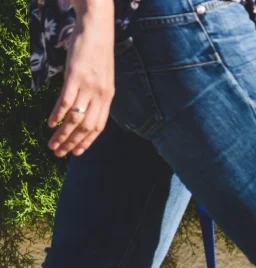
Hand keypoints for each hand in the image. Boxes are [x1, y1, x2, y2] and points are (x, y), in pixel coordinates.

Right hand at [48, 0, 114, 157]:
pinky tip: (50, 123)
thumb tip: (87, 109)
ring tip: (52, 144)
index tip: (77, 153)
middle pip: (87, 126)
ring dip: (63, 134)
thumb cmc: (97, 53)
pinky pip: (66, 100)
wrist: (97, 29)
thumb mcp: (102, 77)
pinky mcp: (76, 76)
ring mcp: (88, 86)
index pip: (99, 126)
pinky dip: (58, 114)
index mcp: (108, 97)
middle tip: (60, 154)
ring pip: (76, 118)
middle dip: (73, 143)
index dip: (88, 141)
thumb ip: (97, 94)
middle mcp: (100, 95)